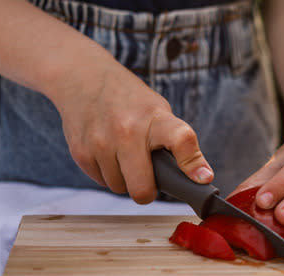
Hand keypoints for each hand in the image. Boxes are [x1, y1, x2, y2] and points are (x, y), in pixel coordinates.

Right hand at [50, 62, 212, 202]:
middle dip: (146, 191)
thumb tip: (200, 178)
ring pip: (120, 188)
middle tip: (148, 178)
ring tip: (124, 156)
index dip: (192, 163)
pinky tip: (107, 152)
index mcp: (155, 118)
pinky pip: (102, 181)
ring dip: (124, 180)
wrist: (83, 77)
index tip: (203, 179)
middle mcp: (127, 131)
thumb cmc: (129, 100)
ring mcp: (101, 143)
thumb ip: (176, 142)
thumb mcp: (158, 110)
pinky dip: (107, 174)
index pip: (180, 140)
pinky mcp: (81, 152)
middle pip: (142, 188)